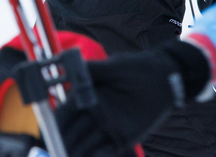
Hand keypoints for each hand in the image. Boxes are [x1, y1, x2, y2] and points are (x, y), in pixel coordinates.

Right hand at [57, 40, 212, 156]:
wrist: (166, 78)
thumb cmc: (139, 68)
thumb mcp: (115, 67)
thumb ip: (92, 71)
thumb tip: (68, 69)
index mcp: (89, 96)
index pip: (67, 112)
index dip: (56, 123)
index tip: (49, 132)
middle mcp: (96, 114)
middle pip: (73, 133)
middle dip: (63, 144)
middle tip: (56, 151)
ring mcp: (109, 128)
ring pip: (86, 146)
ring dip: (77, 153)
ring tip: (68, 156)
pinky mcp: (124, 138)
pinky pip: (106, 152)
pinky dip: (98, 156)